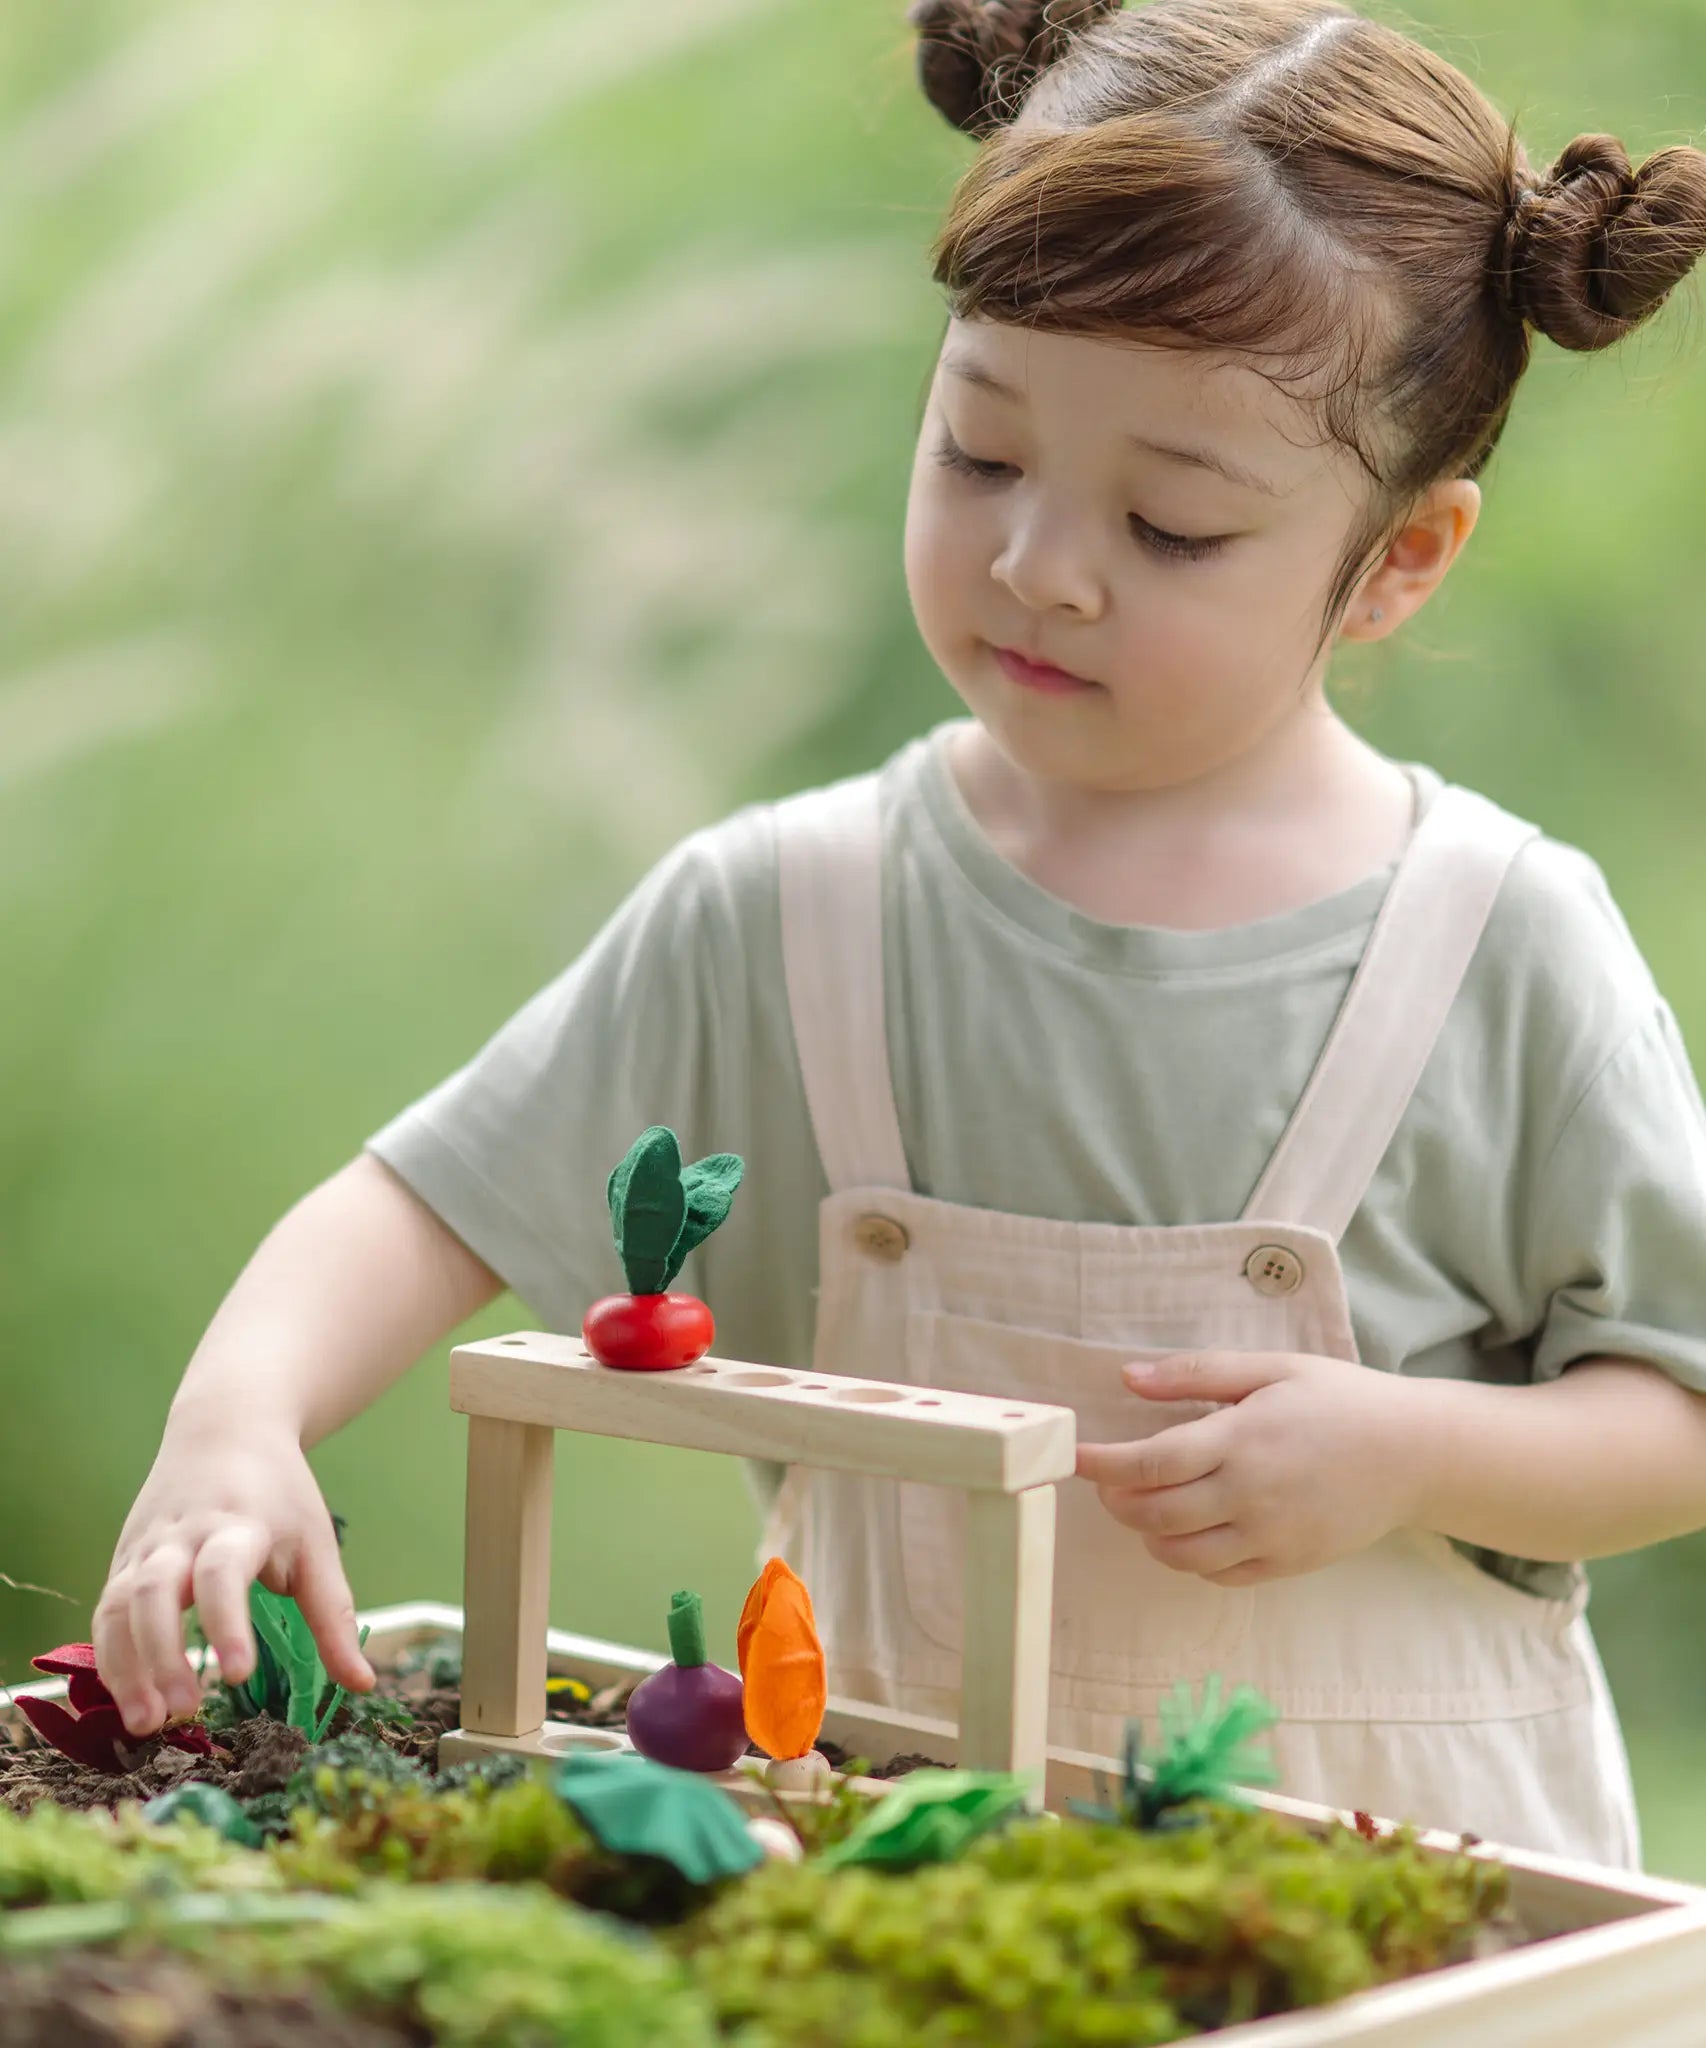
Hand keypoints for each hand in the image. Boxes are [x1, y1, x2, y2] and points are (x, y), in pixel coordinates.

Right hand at [92, 1419, 374, 1736]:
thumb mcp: (316, 1543)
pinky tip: (130, 1702)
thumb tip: (362, 1684)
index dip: (227, 1624)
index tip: (238, 1673)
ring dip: (125, 1668)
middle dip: (163, 1655)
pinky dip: (108, 1660)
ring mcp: (142, 1548)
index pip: (221, 1574)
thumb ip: (333, 1616)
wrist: (224, 1429)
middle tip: (185, 1711)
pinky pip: (104, 1614)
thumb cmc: (279, 1494)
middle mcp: (178, 1537)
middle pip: (153, 1593)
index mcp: (235, 1525)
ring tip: (147, 1725)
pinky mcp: (121, 1562)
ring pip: (116, 1608)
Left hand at [1073, 1351, 1428, 1585]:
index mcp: (1243, 1438)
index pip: (1153, 1461)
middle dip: (1118, 1501)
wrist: (1415, 1453)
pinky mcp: (1288, 1563)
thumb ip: (1196, 1373)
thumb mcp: (1270, 1368)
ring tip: (1144, 1506)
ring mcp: (1271, 1535)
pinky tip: (1190, 1531)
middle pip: (1157, 1514)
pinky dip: (1190, 1558)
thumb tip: (1128, 1378)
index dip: (1104, 1465)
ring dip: (1148, 1535)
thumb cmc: (1339, 1400)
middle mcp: (1252, 1493)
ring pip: (1182, 1554)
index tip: (1076, 1458)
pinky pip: (1220, 1574)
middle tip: (1109, 1481)